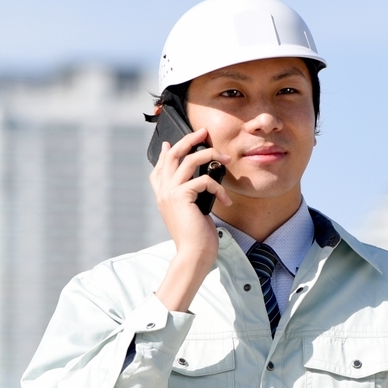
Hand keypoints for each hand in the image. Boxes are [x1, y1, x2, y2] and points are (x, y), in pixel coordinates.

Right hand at [149, 129, 231, 311]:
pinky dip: (219, 187)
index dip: (168, 151)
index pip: (161, 166)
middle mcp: (163, 190)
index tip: (179, 140)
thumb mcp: (191, 210)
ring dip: (211, 155)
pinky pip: (203, 180)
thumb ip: (190, 194)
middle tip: (205, 133)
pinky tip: (226, 200)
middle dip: (190, 139)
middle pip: (173, 154)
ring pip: (189, 161)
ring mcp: (170, 193)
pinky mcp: (182, 197)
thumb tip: (198, 179)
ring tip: (227, 159)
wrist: (194, 254)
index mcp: (163, 194)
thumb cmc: (196, 235)